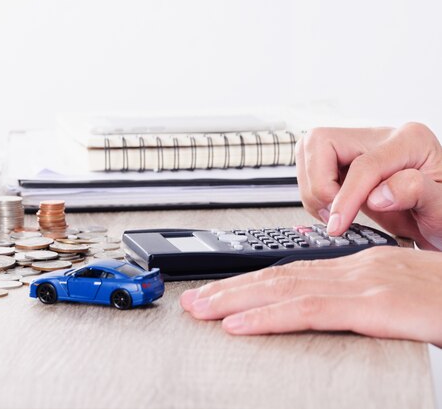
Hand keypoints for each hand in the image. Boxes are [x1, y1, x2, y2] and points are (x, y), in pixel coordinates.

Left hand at [180, 247, 441, 345]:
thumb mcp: (399, 301)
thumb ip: (362, 305)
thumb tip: (331, 314)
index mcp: (358, 268)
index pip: (292, 274)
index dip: (251, 284)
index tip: (219, 294)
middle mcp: (354, 268)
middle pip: (278, 278)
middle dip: (230, 290)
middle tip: (193, 301)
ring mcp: (363, 283)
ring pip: (284, 290)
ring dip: (235, 301)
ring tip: (200, 310)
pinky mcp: (375, 304)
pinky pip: (310, 311)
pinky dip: (269, 317)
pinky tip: (239, 324)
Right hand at [296, 122, 441, 249]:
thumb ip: (416, 193)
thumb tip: (377, 195)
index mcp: (410, 141)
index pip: (362, 164)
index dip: (344, 198)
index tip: (337, 225)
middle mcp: (381, 138)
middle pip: (322, 142)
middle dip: (318, 182)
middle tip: (331, 214)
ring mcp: (360, 147)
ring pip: (310, 149)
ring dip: (312, 186)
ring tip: (332, 213)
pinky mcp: (345, 161)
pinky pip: (312, 165)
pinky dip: (313, 189)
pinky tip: (332, 208)